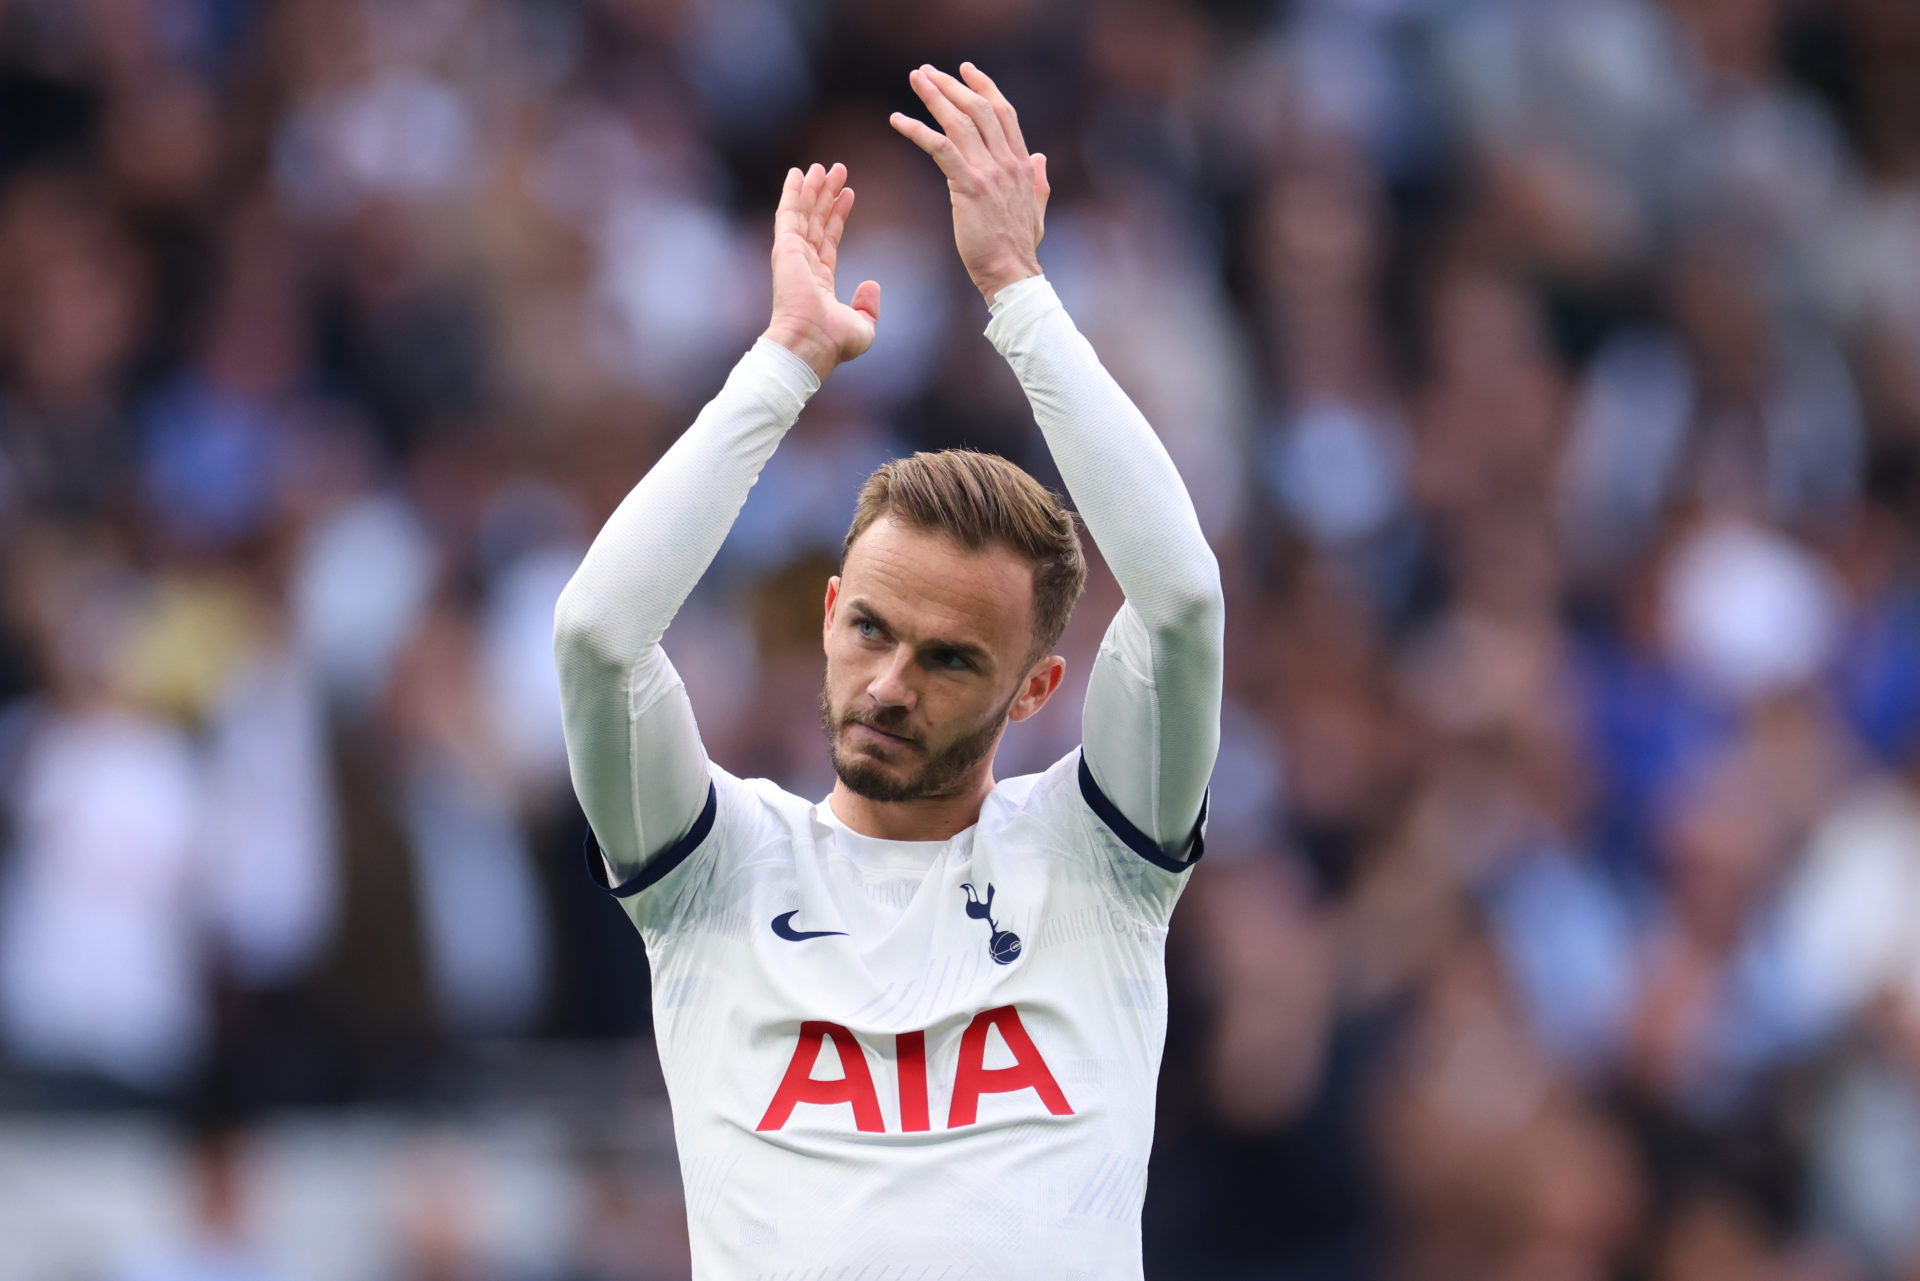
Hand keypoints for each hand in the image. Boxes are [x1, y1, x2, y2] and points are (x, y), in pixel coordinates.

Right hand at [763, 162, 881, 380]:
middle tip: (837, 170)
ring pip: (805, 212)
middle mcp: (803, 265)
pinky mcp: (785, 247)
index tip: (849, 194)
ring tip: (823, 166)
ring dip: (813, 187)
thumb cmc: (834, 342)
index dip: (839, 216)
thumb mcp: (863, 327)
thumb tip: (871, 283)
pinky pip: (789, 212)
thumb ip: (869, 306)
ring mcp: (792, 255)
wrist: (810, 342)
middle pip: (817, 221)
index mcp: (818, 282)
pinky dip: (793, 192)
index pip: (830, 240)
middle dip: (826, 194)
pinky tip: (799, 173)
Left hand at [890, 63, 1048, 304]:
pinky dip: (917, 129)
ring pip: (960, 121)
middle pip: (980, 108)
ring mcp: (989, 172)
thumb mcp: (1036, 208)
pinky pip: (940, 147)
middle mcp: (1007, 161)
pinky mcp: (968, 186)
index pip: (1004, 113)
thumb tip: (1039, 157)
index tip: (966, 70)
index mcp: (1021, 164)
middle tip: (927, 71)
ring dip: (934, 96)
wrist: (1012, 274)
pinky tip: (897, 120)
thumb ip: (1038, 180)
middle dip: (952, 84)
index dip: (984, 88)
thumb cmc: (1018, 248)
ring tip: (915, 79)